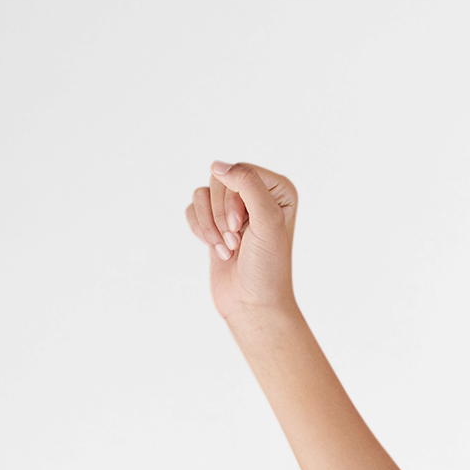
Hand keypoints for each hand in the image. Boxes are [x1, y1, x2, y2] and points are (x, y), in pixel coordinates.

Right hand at [185, 160, 298, 321]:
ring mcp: (233, 209)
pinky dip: (200, 230)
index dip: (233, 198)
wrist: (252, 304)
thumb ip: (247, 185)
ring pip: (202, 194)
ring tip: (228, 249)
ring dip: (210, 225)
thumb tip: (216, 165)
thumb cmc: (267, 267)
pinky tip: (217, 250)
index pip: (240, 171)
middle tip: (236, 241)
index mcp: (278, 190)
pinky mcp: (213, 223)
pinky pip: (192, 208)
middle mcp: (256, 195)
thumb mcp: (266, 220)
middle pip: (219, 180)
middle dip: (221, 214)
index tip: (242, 227)